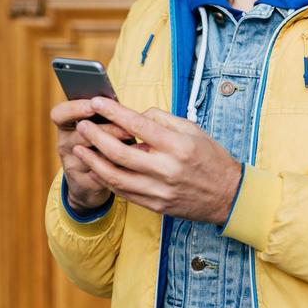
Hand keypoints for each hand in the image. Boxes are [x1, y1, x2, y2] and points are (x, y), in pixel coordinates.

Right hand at [50, 98, 133, 213]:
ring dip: (114, 150)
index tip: (94, 104)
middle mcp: (65, 144)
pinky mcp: (81, 182)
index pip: (60, 114)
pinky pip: (99, 175)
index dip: (75, 108)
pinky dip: (117, 169)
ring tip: (135, 147)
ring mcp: (71, 164)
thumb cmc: (101, 144)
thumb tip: (137, 110)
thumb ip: (109, 116)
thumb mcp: (100, 127)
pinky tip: (132, 165)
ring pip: (91, 156)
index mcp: (67, 126)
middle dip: (106, 130)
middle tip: (128, 129)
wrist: (90, 180)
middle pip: (80, 134)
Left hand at [71, 97, 242, 224]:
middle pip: (119, 152)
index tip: (97, 102)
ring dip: (93, 161)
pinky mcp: (156, 205)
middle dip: (96, 136)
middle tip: (83, 125)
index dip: (113, 112)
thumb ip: (163, 120)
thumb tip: (137, 116)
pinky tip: (96, 168)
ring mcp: (160, 190)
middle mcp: (167, 169)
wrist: (228, 195)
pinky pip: (123, 192)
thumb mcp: (193, 130)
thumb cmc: (211, 158)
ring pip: (115, 176)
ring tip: (79, 148)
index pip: (138, 125)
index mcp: (177, 146)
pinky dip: (106, 179)